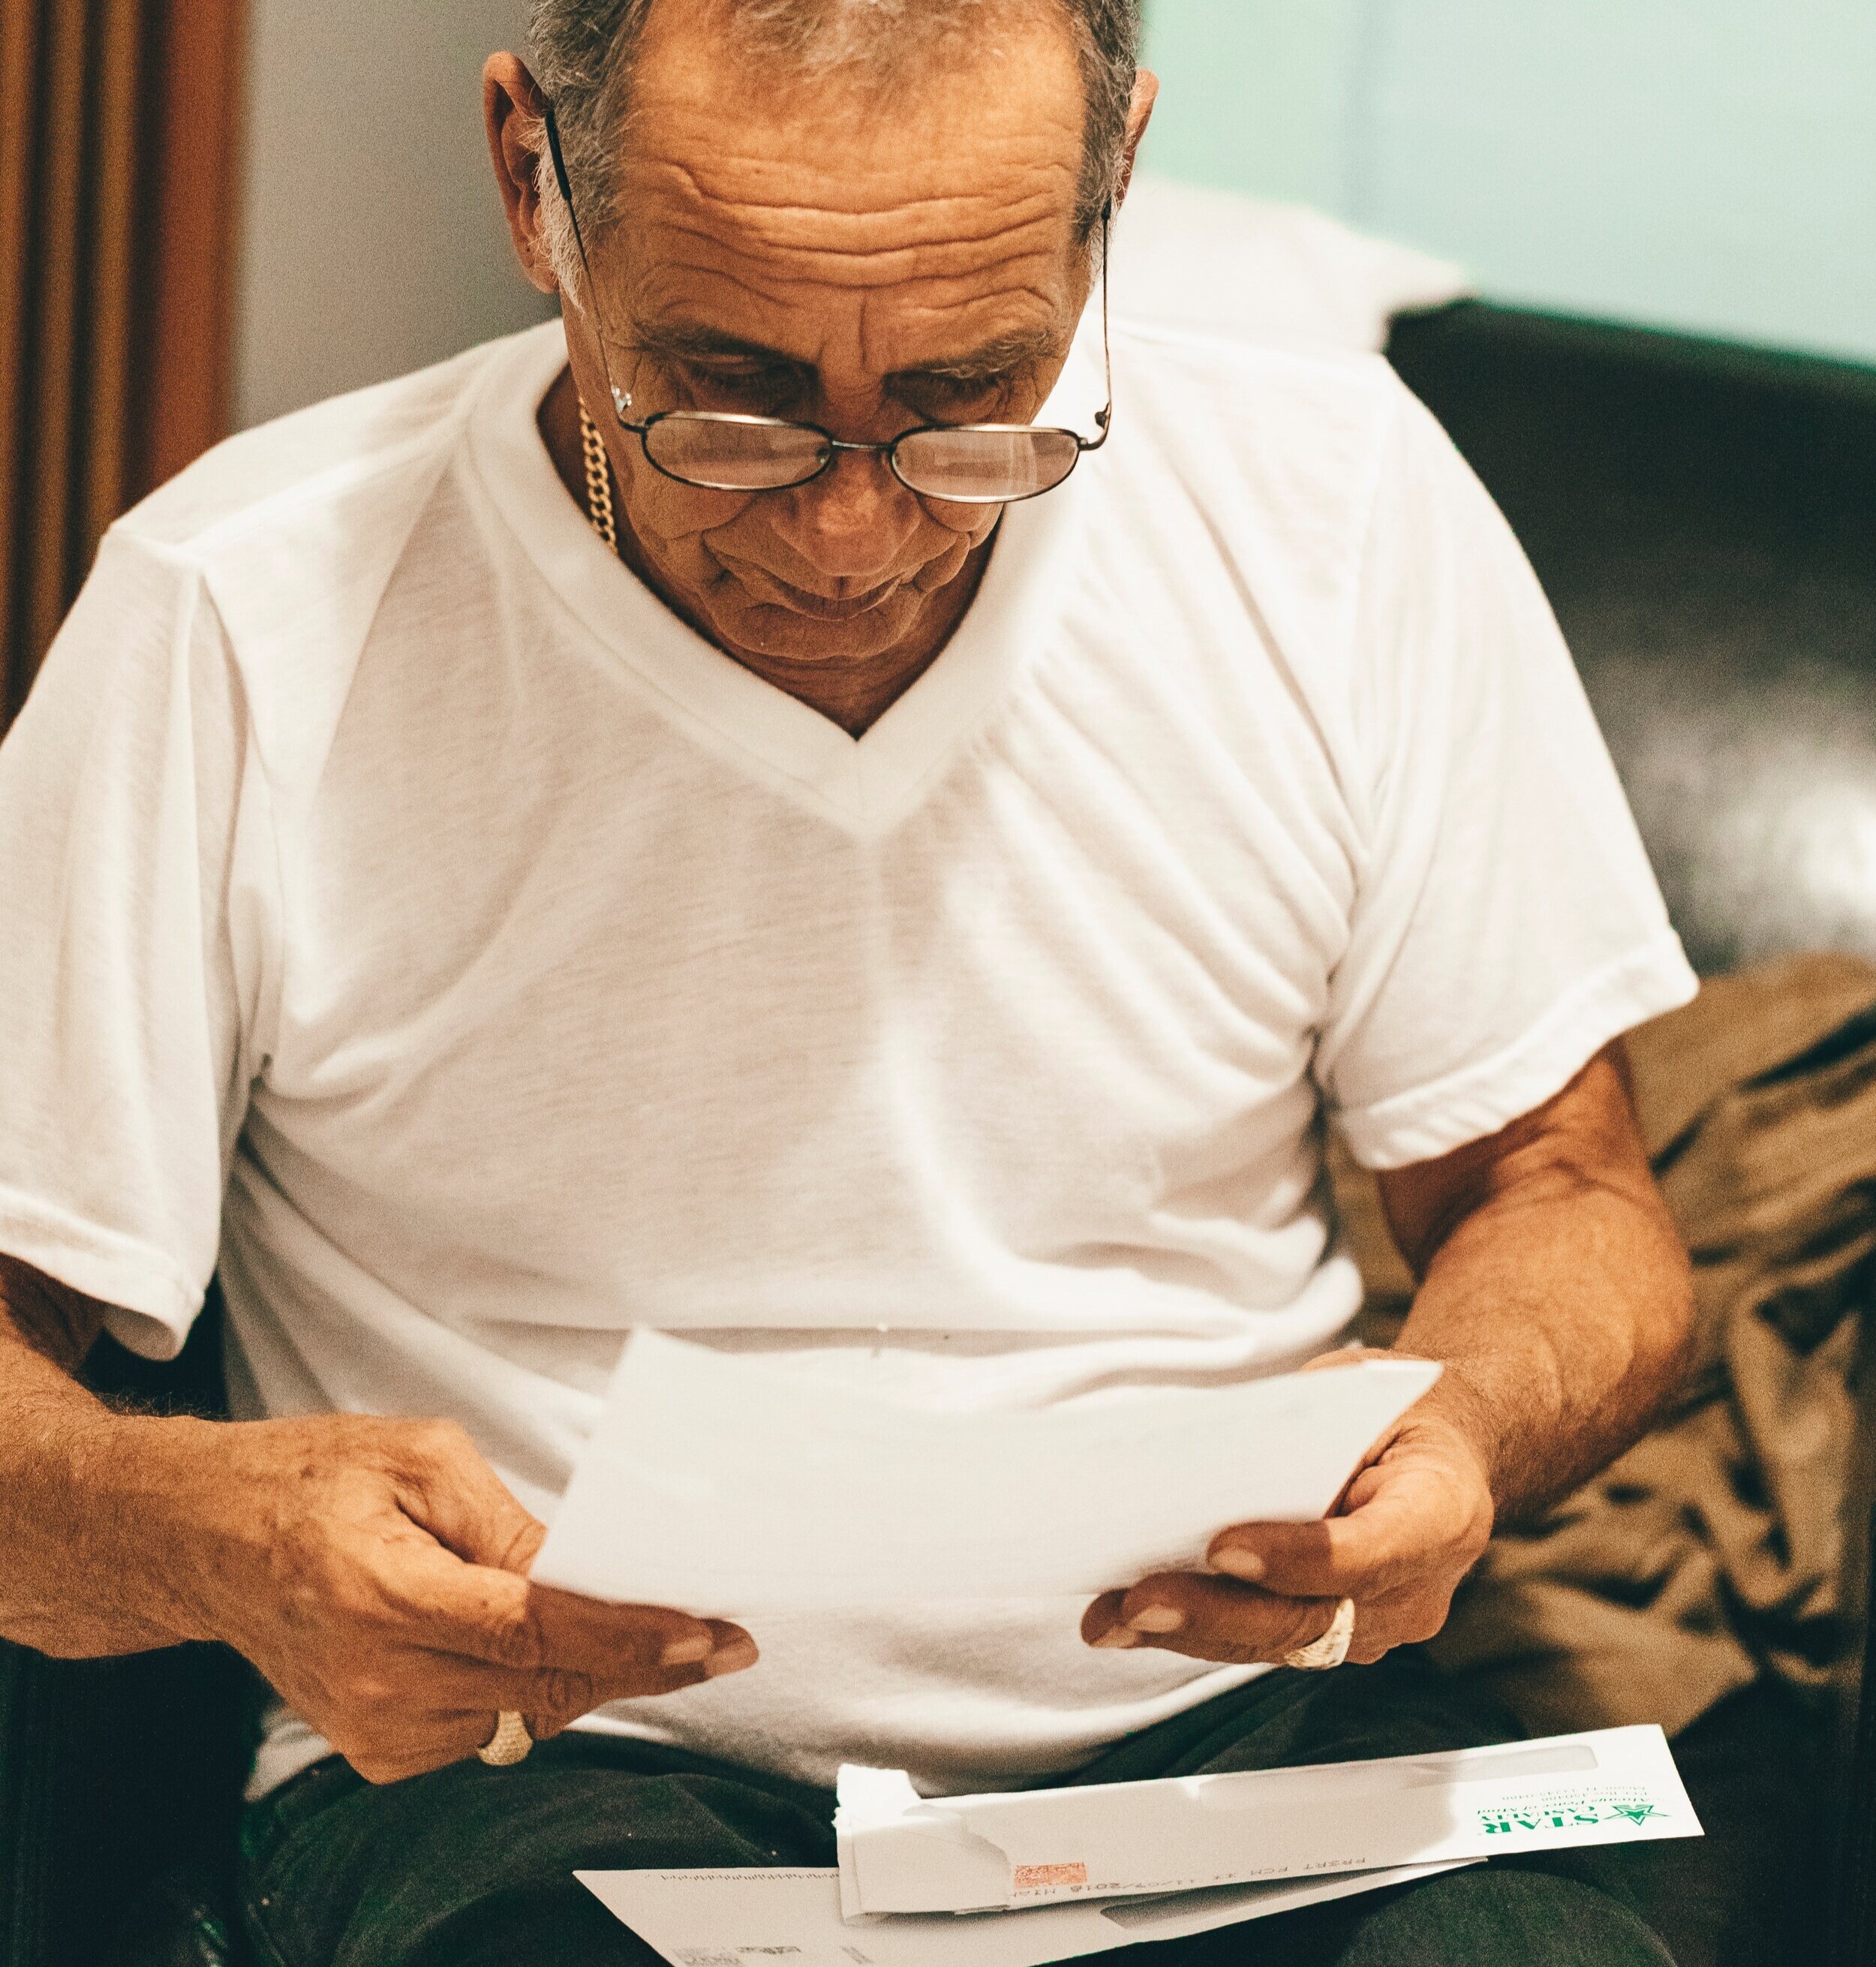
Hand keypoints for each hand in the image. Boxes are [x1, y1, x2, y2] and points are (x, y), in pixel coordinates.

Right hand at [149, 1412, 755, 1783]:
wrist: (206, 1538)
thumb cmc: (311, 1478)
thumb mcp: (420, 1457)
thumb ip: (508, 1523)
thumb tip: (587, 1572)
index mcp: (382, 1591)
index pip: (534, 1629)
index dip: (627, 1633)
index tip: (702, 1631)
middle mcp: (374, 1676)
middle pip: (545, 1681)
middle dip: (641, 1659)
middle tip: (719, 1639)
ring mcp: (371, 1726)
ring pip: (526, 1711)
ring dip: (583, 1670)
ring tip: (625, 1623)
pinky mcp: (374, 1750)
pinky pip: (489, 1728)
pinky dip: (527, 1687)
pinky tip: (532, 1643)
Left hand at [1080, 1357, 1492, 1667]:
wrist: (1447, 1452)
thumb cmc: (1396, 1412)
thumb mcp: (1362, 1389)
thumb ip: (1302, 1429)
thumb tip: (1203, 1461)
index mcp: (1442, 1515)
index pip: (1370, 1553)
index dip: (1297, 1558)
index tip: (1221, 1545)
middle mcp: (1417, 1591)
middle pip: (1313, 1619)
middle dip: (1218, 1613)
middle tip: (1141, 1603)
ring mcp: (1377, 1626)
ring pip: (1278, 1644)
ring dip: (1189, 1633)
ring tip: (1112, 1619)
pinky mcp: (1334, 1637)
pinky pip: (1262, 1642)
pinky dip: (1193, 1632)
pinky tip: (1124, 1622)